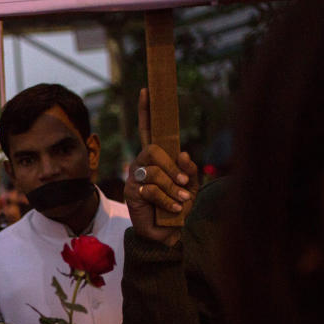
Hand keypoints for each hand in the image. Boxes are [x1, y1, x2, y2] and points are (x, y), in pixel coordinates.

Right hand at [125, 88, 198, 246]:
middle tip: (183, 185)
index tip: (146, 90)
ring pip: (153, 170)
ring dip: (171, 187)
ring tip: (180, 200)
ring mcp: (135, 178)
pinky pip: (151, 188)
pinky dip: (167, 199)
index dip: (146, 111)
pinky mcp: (132, 193)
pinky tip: (173, 208)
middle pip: (153, 150)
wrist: (168, 232)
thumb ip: (189, 170)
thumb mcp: (191, 187)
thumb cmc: (179, 207)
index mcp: (157, 158)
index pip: (149, 130)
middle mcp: (143, 164)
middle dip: (171, 168)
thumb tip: (182, 153)